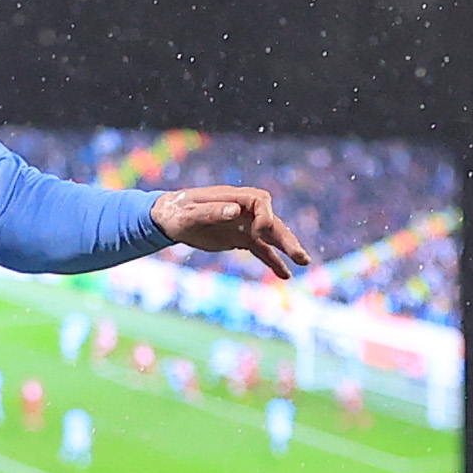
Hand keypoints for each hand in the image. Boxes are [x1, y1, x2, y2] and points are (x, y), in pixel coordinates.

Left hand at [150, 184, 313, 279]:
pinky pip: (261, 250)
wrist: (168, 218)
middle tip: (301, 257)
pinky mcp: (240, 239)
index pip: (262, 202)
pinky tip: (286, 275)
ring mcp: (244, 225)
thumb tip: (235, 210)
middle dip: (287, 239)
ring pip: (271, 237)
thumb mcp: (191, 212)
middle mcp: (244, 210)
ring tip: (304, 263)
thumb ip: (213, 211)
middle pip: (272, 222)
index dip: (265, 217)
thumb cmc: (177, 211)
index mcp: (235, 197)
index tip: (257, 233)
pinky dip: (273, 261)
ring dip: (286, 250)